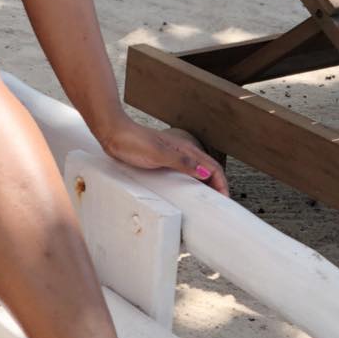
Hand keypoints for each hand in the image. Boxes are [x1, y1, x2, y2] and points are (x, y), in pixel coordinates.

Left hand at [98, 116, 228, 195]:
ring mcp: (173, 156)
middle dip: (217, 185)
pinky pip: (184, 173)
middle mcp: (183, 152)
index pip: (213, 167)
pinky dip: (191, 183)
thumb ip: (182, 162)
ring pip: (197, 171)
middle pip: (208, 170)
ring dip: (205, 185)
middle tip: (220, 203)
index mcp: (186, 149)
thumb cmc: (133, 141)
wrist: (114, 134)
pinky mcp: (163, 161)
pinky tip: (185, 191)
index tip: (225, 199)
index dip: (222, 183)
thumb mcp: (159, 153)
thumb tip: (205, 173)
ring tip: (206, 201)